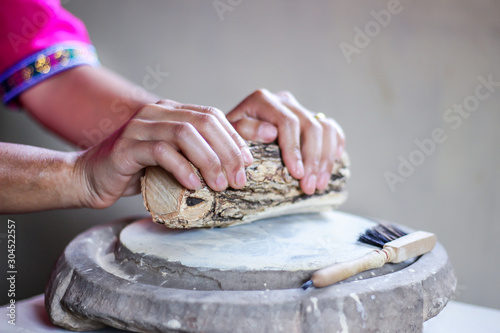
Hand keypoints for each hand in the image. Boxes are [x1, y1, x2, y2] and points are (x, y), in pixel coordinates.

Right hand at [74, 99, 252, 208]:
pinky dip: (182, 168)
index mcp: (170, 111)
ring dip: (209, 160)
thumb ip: (197, 155)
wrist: (91, 178)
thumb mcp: (173, 160)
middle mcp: (156, 112)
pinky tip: (194, 185)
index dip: (234, 138)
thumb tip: (237, 164)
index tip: (249, 163)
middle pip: (204, 122)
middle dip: (227, 151)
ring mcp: (139, 127)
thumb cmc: (137, 171)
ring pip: (185, 134)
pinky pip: (161, 152)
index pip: (212, 116)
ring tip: (221, 185)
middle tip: (239, 179)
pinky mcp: (126, 147)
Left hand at [226, 89, 344, 194]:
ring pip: (325, 128)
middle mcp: (284, 101)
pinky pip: (333, 128)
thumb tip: (271, 132)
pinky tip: (331, 164)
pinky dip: (335, 146)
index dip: (295, 149)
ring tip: (318, 184)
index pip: (288, 122)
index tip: (296, 174)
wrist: (231, 134)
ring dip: (325, 159)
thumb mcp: (229, 136)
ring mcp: (300, 109)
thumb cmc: (228, 139)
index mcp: (262, 100)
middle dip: (312, 160)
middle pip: (311, 126)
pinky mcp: (311, 118)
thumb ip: (244, 131)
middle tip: (308, 187)